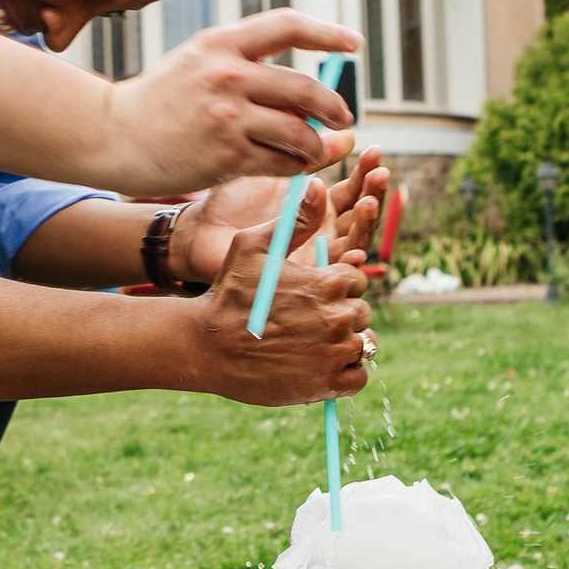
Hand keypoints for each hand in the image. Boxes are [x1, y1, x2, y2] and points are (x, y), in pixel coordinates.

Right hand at [101, 11, 358, 192]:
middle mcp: (227, 75)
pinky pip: (280, 161)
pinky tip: (294, 165)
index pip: (288, 26)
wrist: (115, 135)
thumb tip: (305, 87)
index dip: (327, 33)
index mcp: (220, 42)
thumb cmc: (161, 99)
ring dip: (316, 144)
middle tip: (343, 116)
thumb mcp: (198, 62)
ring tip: (315, 149)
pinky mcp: (226, 156)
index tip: (353, 43)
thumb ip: (247, 65)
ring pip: (299, 130)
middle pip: (305, 87)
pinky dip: (295, 165)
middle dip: (334, 105)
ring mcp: (227, 116)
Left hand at [175, 147, 390, 282]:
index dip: (366, 171)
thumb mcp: (276, 171)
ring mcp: (316, 254)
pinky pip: (333, 275)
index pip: (354, 189)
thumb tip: (349, 135)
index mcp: (320, 205)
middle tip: (379, 173)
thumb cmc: (234, 199)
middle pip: (362, 215)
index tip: (374, 152)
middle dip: (373, 193)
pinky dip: (347, 264)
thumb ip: (310, 156)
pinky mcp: (305, 277)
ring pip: (355, 243)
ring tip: (367, 203)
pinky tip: (353, 252)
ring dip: (366, 224)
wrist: (203, 230)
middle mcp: (324, 230)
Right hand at [183, 215, 371, 406]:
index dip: (337, 285)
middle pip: (361, 312)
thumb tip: (317, 184)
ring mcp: (335, 354)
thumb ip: (293, 219)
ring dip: (343, 343)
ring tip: (311, 343)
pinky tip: (319, 366)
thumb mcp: (253, 245)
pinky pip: (358, 378)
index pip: (356, 280)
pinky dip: (345, 374)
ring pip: (362, 344)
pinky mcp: (328, 385)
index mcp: (327, 283)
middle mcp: (338, 317)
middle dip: (341, 313)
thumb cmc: (228, 293)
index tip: (314, 293)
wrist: (206, 346)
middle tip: (309, 320)